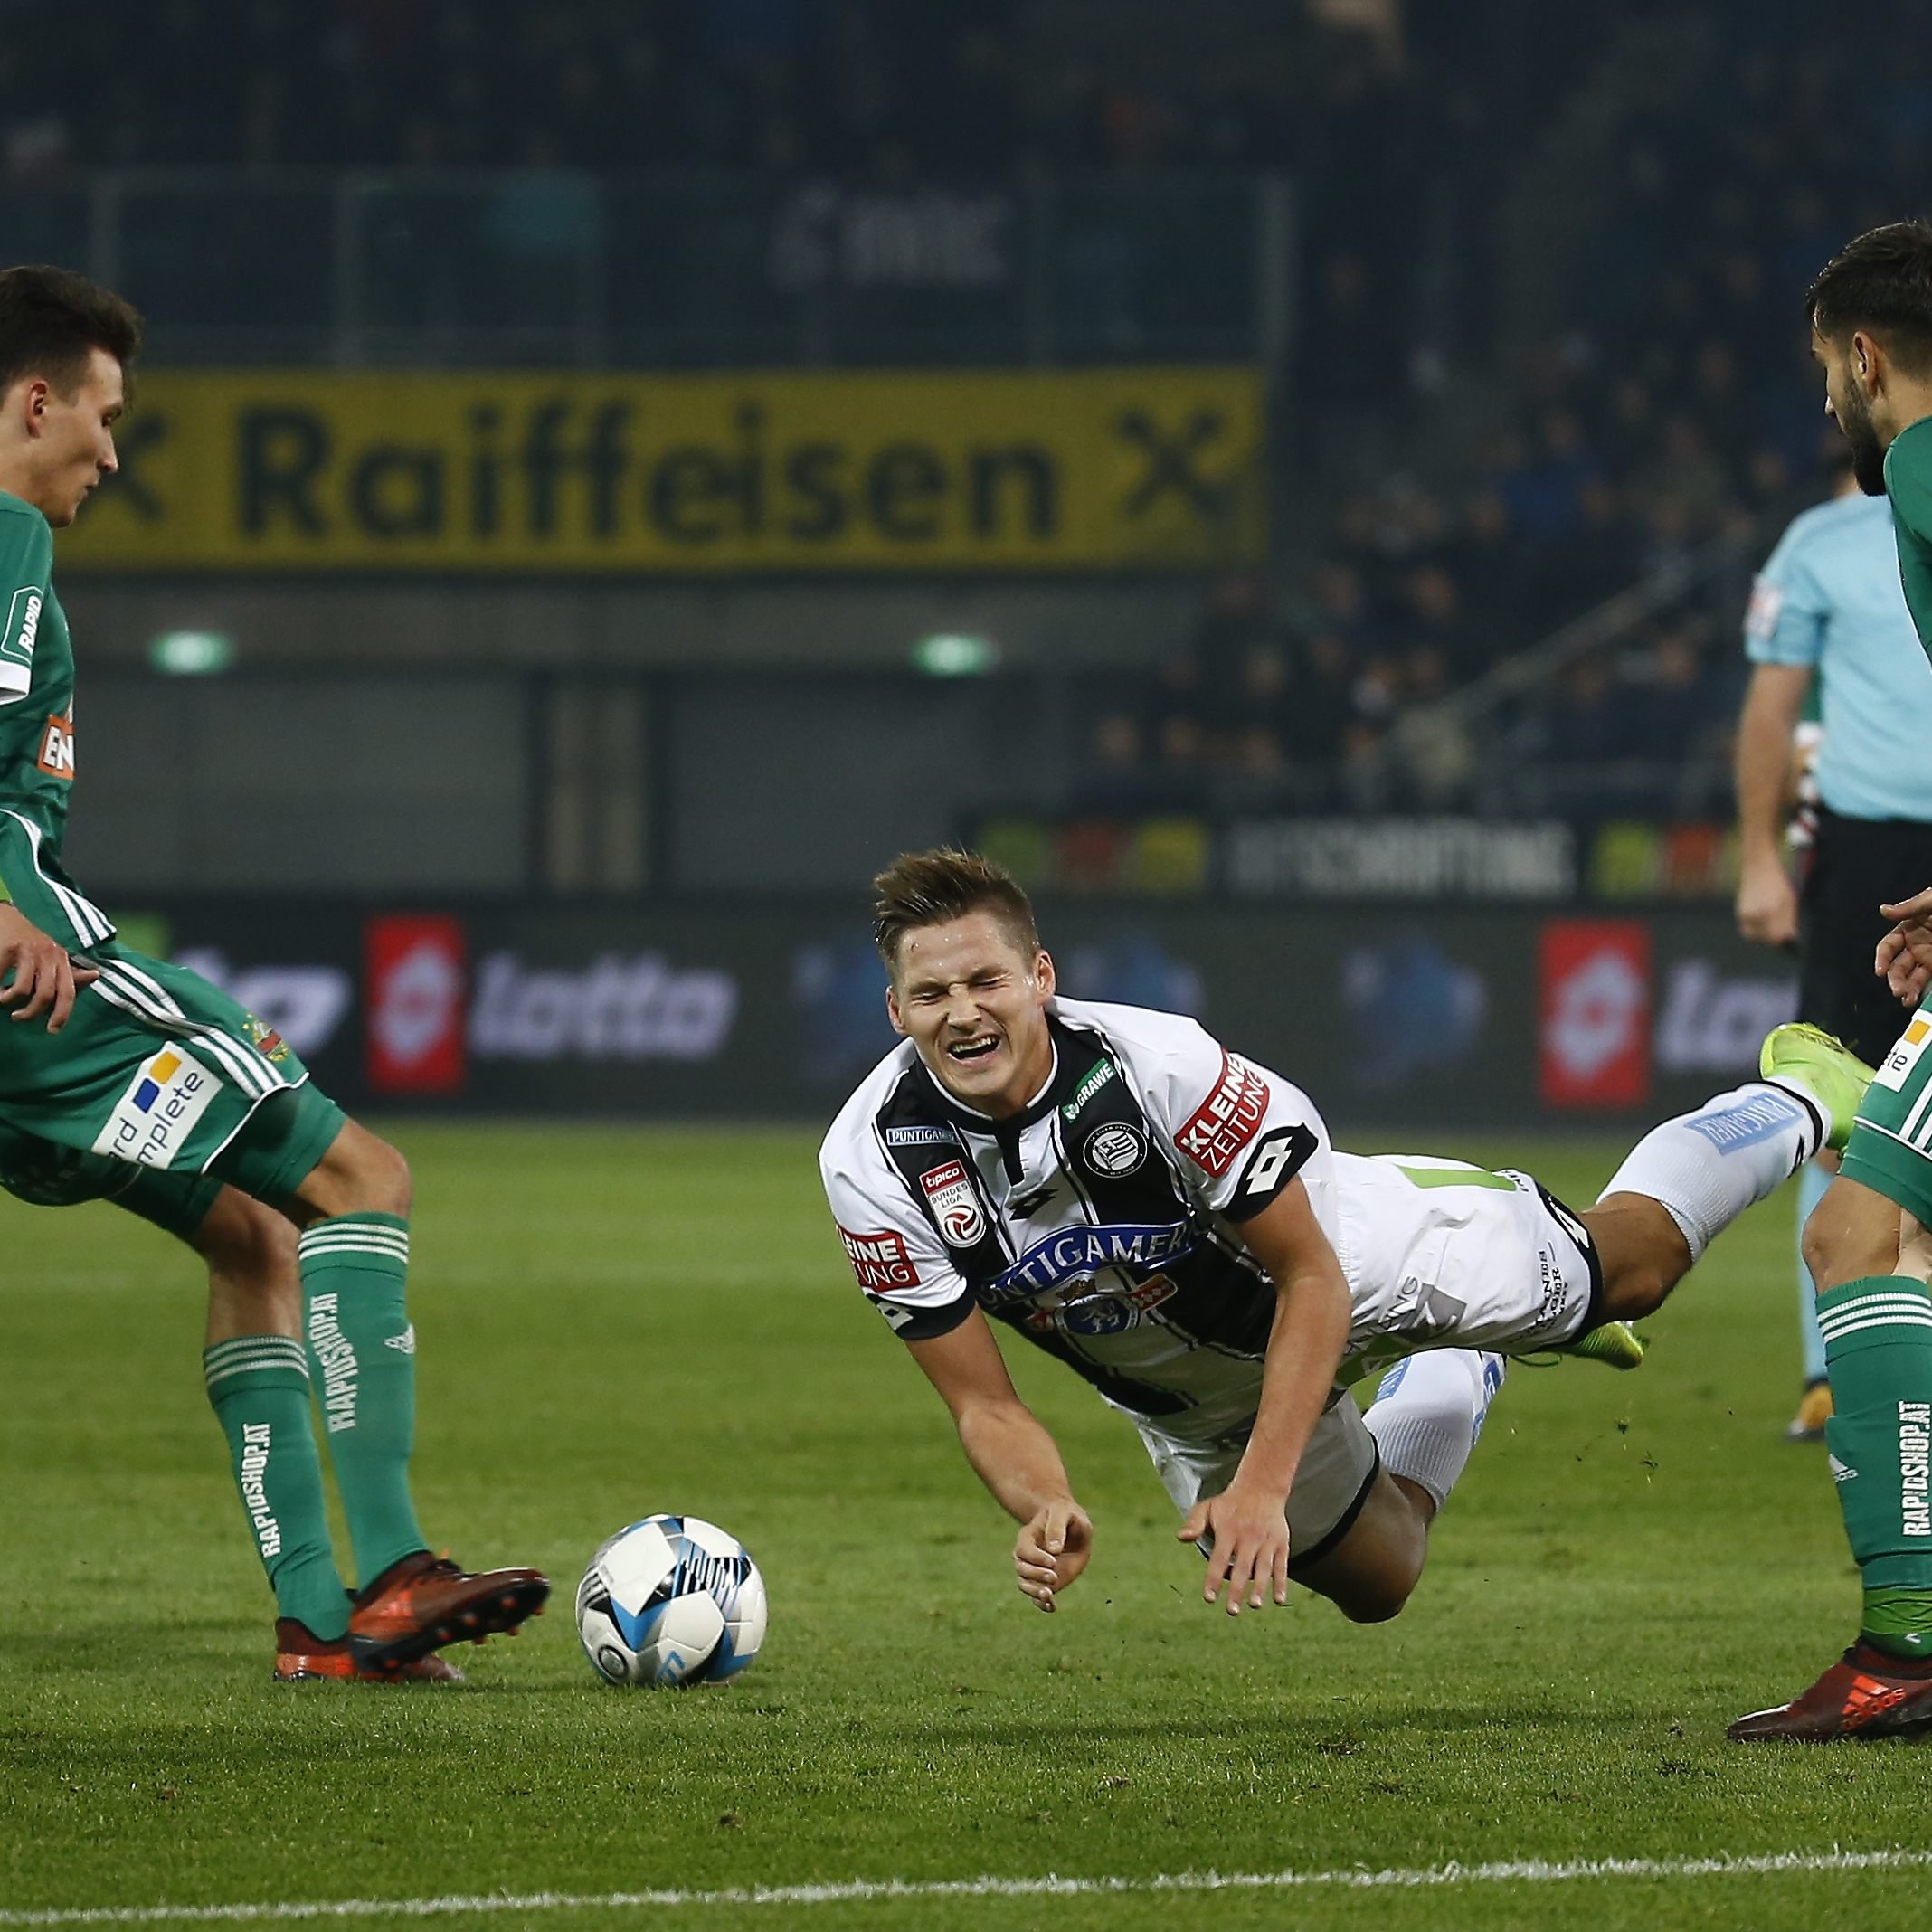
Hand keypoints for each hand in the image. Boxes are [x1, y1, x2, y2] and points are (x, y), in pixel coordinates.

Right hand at [0, 905, 94, 1032]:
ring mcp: (29, 951)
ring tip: (2, 999)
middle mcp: (50, 954)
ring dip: (8, 1000)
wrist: (5, 916)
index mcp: (62, 959)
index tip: (52, 1030)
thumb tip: (95, 975)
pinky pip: (1, 979)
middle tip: (18, 1017)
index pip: (68, 992)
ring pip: (23, 989)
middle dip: (30, 1012)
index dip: (62, 1014)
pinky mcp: (10, 948)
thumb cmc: (29, 941)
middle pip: (45, 995)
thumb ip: (69, 970)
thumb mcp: (52, 955)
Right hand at [1013, 1499, 1091, 1612]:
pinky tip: (1052, 1607)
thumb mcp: (1063, 1512)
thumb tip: (1054, 1550)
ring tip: (1049, 1594)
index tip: (1053, 1561)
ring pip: (1025, 1584)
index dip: (1036, 1558)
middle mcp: (1027, 1555)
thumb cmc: (1066, 1515)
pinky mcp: (1044, 1581)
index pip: (1024, 1550)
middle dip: (1035, 1576)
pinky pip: (1037, 1597)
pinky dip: (1042, 1604)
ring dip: (1035, 1591)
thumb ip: (1057, 1527)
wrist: (1070, 1525)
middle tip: (1053, 1577)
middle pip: (1021, 1569)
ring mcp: (1035, 1570)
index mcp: (1027, 1537)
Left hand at [1178, 1481, 1290, 1616]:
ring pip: (1263, 1568)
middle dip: (1237, 1590)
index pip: (1219, 1559)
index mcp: (1228, 1530)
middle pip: (1242, 1567)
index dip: (1214, 1579)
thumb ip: (1194, 1523)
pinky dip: (1281, 1582)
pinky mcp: (1281, 1543)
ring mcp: (1266, 1540)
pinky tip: (1279, 1600)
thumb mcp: (1208, 1507)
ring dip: (1260, 1588)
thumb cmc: (1230, 1503)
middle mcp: (1248, 1536)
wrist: (1261, 1486)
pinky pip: (1282, 1565)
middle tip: (1231, 1611)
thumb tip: (1180, 1537)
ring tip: (1254, 1606)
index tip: (1209, 1598)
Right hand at [1735, 856, 1798, 946]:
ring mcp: (1745, 914)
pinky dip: (1756, 929)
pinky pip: (1748, 929)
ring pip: (1754, 935)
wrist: (1758, 867)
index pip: (1776, 936)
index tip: (1790, 943)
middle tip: (1782, 937)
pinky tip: (1764, 922)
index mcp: (1771, 911)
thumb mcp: (1788, 900)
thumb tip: (1788, 937)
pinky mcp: (1739, 912)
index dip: (1784, 940)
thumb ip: (1788, 920)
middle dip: (1774, 939)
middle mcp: (1756, 914)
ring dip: (1764, 935)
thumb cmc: (1776, 882)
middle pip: (1765, 938)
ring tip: (1772, 929)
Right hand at [1877, 888, 1931, 1006]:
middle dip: (1896, 979)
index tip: (1881, 971)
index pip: (1888, 947)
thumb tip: (1884, 910)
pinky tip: (1917, 997)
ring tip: (1907, 999)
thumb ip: (1910, 907)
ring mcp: (1930, 958)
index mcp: (1910, 928)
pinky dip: (1921, 991)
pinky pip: (1928, 982)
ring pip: (1912, 978)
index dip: (1882, 959)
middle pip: (1898, 966)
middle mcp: (1917, 945)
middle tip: (1898, 990)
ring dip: (1907, 989)